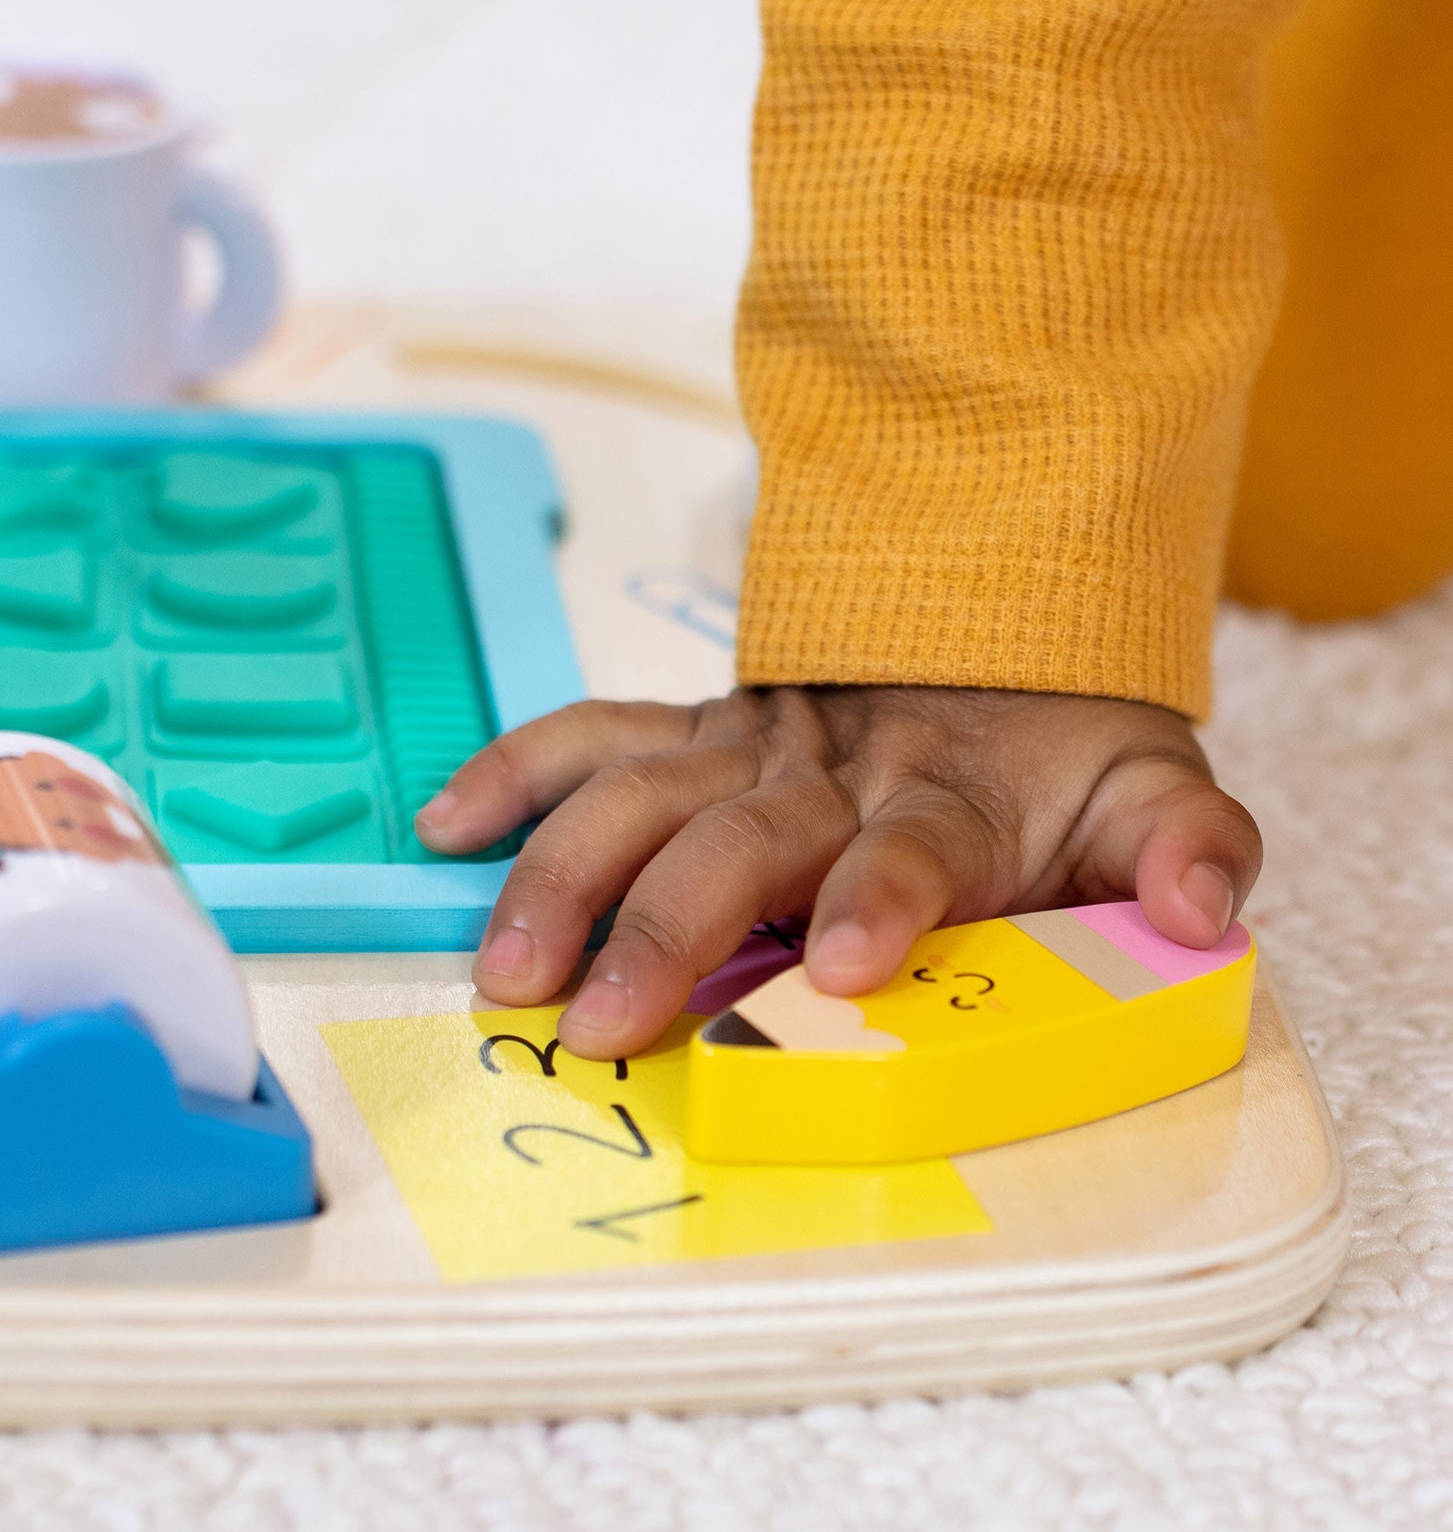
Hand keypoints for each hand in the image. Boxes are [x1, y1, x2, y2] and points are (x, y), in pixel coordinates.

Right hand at [415, 686, 1259, 1059]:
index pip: (913, 850)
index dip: (883, 900)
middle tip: (603, 1020)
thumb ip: (1189, 844)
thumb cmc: (1060, 754)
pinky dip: (515, 771)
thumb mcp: (1152, 788)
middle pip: (739, 839)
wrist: (995, 630)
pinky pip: (591, 736)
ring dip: (564, 871)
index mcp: (948, 803)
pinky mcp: (691, 730)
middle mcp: (828, 770)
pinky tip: (445, 826)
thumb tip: (1205, 905)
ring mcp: (746, 744)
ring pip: (638, 792)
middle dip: (666, 925)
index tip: (845, 967)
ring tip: (505, 963)